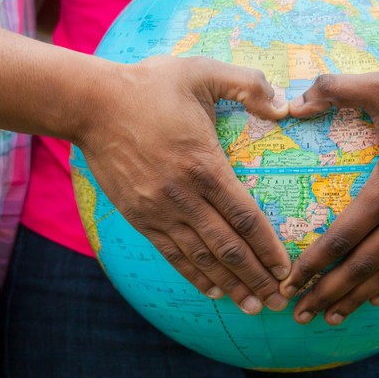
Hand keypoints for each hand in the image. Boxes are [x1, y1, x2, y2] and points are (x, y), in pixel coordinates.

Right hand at [77, 55, 291, 314]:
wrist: (91, 104)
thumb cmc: (149, 85)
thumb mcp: (202, 71)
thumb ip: (248, 84)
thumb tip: (285, 107)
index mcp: (204, 164)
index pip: (245, 217)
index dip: (268, 247)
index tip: (287, 269)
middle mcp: (183, 195)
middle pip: (227, 247)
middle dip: (256, 277)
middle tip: (278, 300)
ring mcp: (158, 209)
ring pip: (200, 257)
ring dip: (229, 284)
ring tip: (251, 305)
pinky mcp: (138, 216)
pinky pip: (170, 253)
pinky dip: (193, 275)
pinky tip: (212, 290)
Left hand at [279, 66, 378, 324]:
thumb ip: (333, 89)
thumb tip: (292, 101)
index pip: (343, 236)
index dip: (313, 263)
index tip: (289, 283)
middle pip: (362, 265)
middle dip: (328, 292)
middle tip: (300, 314)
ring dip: (358, 296)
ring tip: (331, 316)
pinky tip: (375, 298)